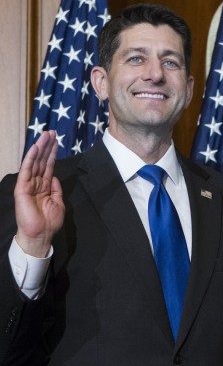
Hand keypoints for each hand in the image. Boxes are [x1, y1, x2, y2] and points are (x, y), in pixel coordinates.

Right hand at [14, 131, 63, 256]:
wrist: (41, 234)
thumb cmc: (49, 221)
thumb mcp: (58, 202)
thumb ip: (56, 188)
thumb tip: (54, 176)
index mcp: (44, 186)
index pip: (48, 165)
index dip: (52, 153)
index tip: (56, 141)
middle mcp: (36, 183)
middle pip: (42, 160)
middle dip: (47, 146)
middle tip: (52, 132)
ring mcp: (28, 184)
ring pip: (35, 162)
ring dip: (40, 148)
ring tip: (46, 135)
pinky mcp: (22, 188)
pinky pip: (27, 170)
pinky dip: (31, 158)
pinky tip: (35, 147)